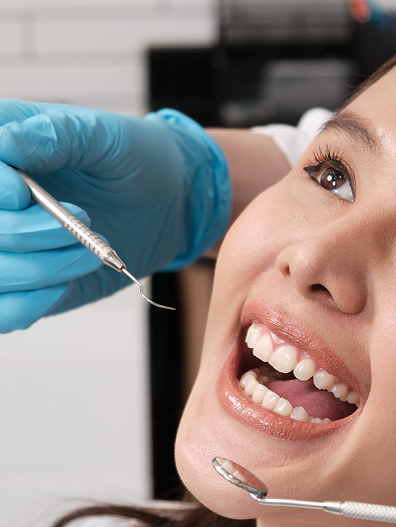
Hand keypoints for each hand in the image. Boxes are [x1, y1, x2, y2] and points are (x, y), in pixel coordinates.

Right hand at [0, 101, 230, 331]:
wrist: (168, 201)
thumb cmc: (134, 159)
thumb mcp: (102, 135)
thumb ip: (54, 134)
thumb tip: (4, 142)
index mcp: (0, 153)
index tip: (22, 192)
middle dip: (24, 232)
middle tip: (81, 219)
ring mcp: (8, 246)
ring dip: (40, 268)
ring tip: (88, 251)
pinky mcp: (28, 285)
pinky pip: (5, 312)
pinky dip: (30, 304)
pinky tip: (64, 284)